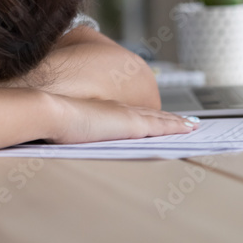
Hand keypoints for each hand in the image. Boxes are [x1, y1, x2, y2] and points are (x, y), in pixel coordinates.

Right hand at [52, 96, 199, 143]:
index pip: (131, 114)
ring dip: (177, 122)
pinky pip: (162, 125)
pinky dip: (177, 127)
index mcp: (103, 110)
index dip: (146, 116)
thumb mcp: (64, 125)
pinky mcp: (132, 124)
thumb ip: (72, 128)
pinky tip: (188, 129)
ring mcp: (126, 115)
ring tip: (192, 125)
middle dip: (167, 118)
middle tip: (185, 121)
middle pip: (150, 114)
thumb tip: (62, 133)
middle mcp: (118, 109)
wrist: (52, 111)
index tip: (156, 118)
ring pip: (160, 119)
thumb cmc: (51, 120)